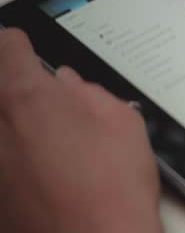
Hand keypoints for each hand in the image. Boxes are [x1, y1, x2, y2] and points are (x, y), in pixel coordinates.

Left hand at [0, 28, 161, 232]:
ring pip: (1, 128)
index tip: (26, 50)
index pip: (8, 48)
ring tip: (53, 143)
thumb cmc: (111, 187)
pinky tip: (46, 173)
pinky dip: (17, 161)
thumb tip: (70, 86)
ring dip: (17, 128)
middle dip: (18, 90)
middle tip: (44, 100)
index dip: (21, 46)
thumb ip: (88, 93)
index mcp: (26, 97)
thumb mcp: (122, 121)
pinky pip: (4, 162)